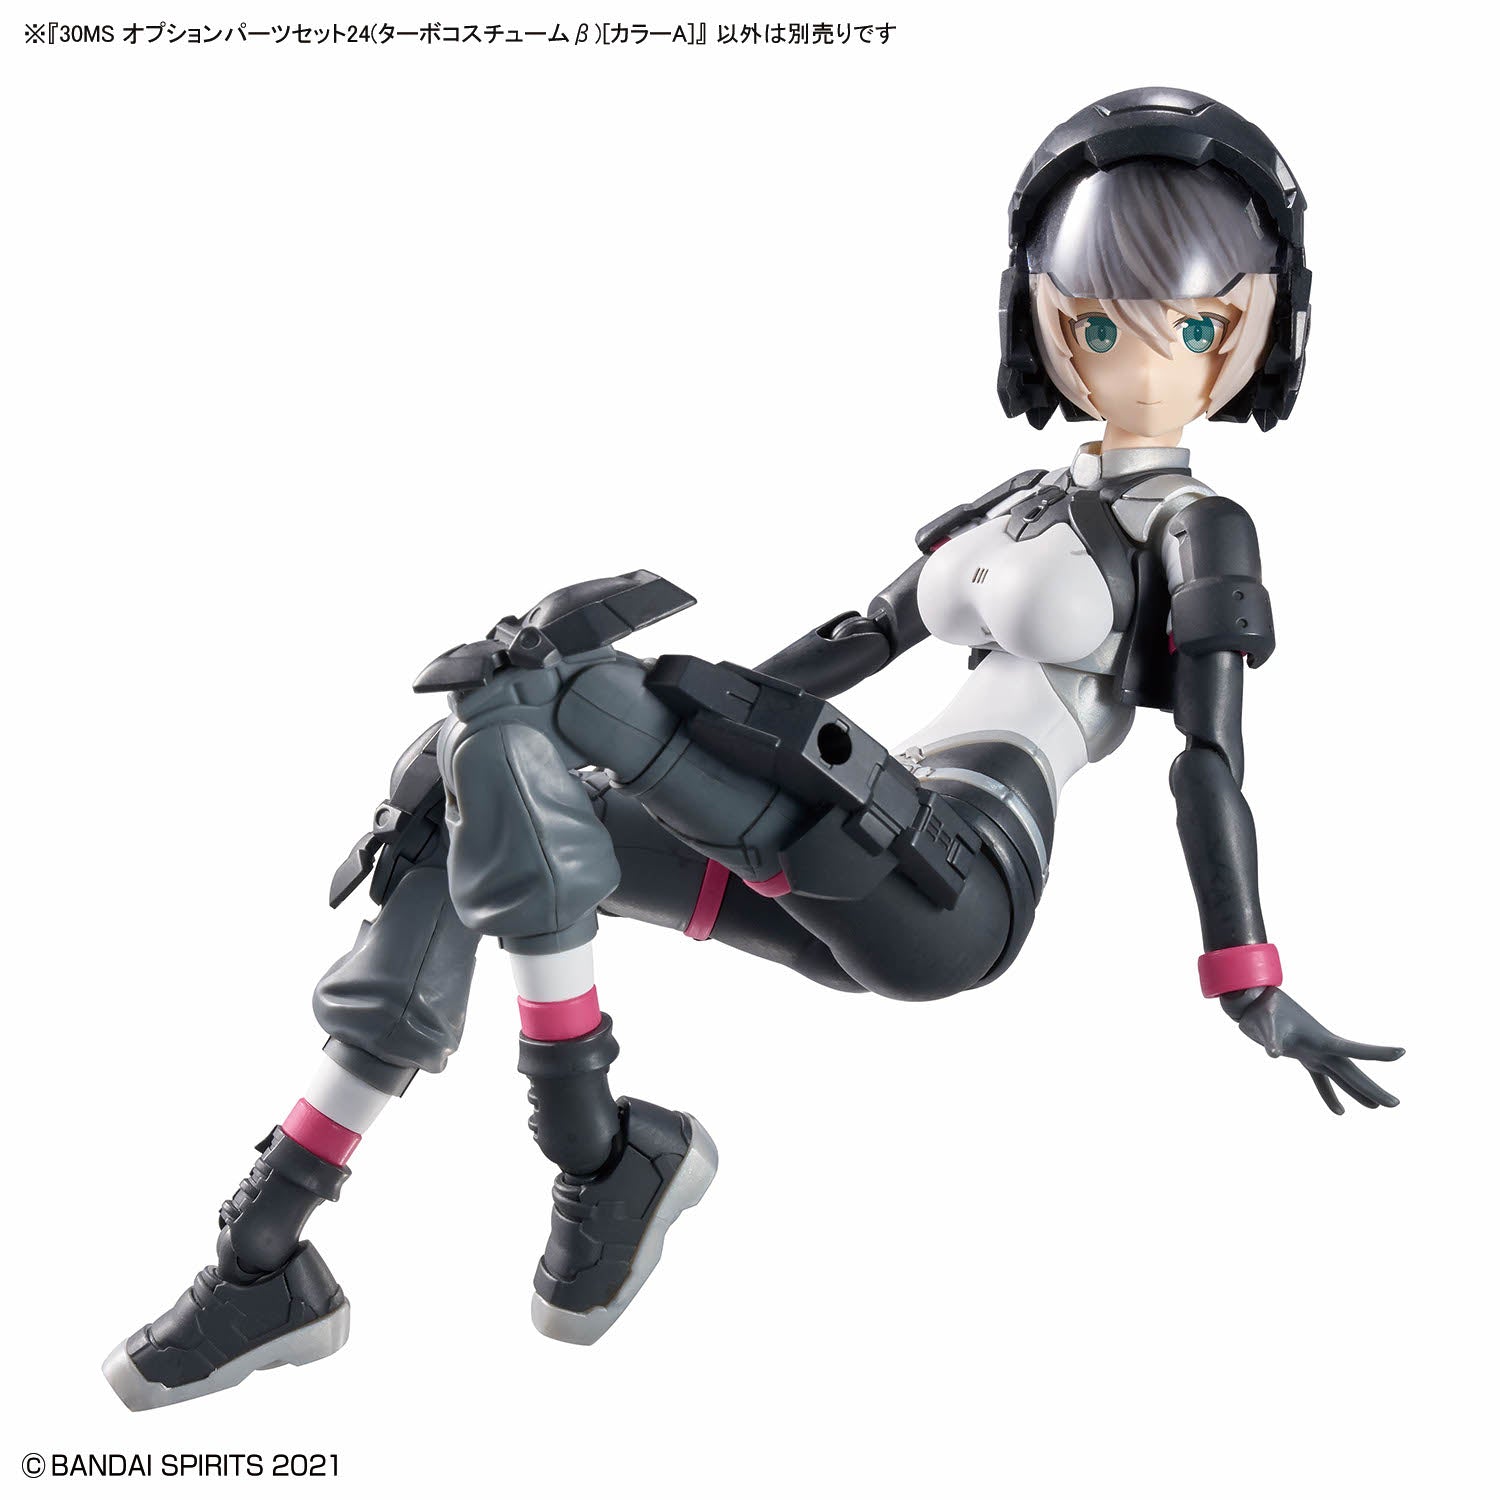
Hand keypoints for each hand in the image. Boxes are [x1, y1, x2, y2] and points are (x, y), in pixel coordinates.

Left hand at [1226, 986, 1403, 1113]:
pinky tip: (1339, 1111)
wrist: (1254, 1001)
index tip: (1402, 1052)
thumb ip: (1272, 1039)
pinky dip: (1329, 1094)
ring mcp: (1314, 1053)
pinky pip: (1321, 1081)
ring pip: (1341, 1077)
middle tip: (1396, 1104)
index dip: (1377, 1053)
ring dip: (1358, 1092)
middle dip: (1373, 1088)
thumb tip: (1274, 1054)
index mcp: (1321, 1039)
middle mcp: (1323, 1047)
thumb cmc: (1262, 1010)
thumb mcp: (1267, 1024)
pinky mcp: (1303, 1057)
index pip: (1354, 1050)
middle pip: (1353, 1072)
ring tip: (1377, 1107)